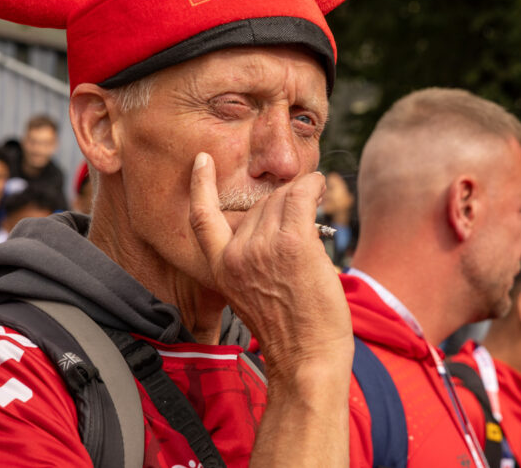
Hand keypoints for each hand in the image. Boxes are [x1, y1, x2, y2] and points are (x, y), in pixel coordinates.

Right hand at [189, 152, 351, 371]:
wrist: (307, 358)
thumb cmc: (290, 329)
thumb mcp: (250, 292)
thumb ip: (251, 256)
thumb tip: (275, 216)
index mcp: (221, 267)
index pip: (201, 217)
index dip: (200, 186)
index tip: (201, 162)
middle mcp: (237, 254)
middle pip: (260, 204)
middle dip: (283, 204)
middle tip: (303, 214)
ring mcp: (263, 248)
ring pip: (283, 198)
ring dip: (303, 196)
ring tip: (315, 207)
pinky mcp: (293, 243)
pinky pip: (302, 195)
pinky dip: (314, 185)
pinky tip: (320, 186)